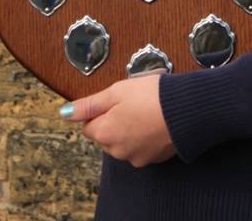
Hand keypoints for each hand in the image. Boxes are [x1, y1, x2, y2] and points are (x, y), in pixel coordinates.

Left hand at [61, 75, 175, 167]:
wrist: (186, 109)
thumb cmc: (151, 96)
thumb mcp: (116, 91)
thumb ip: (89, 104)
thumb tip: (65, 113)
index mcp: (104, 133)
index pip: (88, 125)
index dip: (100, 109)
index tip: (116, 99)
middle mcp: (117, 151)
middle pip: (106, 135)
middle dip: (114, 120)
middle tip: (132, 102)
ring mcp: (135, 157)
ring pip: (123, 142)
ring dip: (129, 129)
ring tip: (146, 110)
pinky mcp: (153, 159)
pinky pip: (140, 147)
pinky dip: (144, 136)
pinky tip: (155, 121)